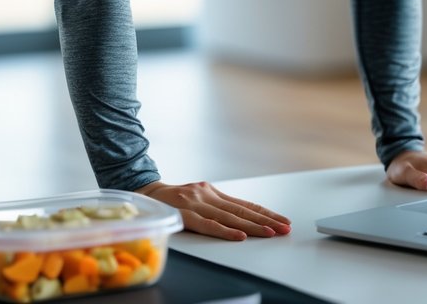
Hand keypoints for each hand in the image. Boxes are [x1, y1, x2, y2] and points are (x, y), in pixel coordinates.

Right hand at [135, 180, 291, 240]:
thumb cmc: (170, 201)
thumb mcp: (194, 199)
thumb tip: (240, 220)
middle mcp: (206, 195)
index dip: (265, 213)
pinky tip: (239, 236)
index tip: (283, 221)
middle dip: (266, 220)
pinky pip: (208, 225)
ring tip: (270, 233)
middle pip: (241, 210)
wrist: (142, 194)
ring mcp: (195, 203)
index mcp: (211, 191)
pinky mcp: (183, 214)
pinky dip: (225, 231)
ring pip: (229, 218)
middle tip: (284, 228)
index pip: (244, 204)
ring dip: (252, 227)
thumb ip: (213, 207)